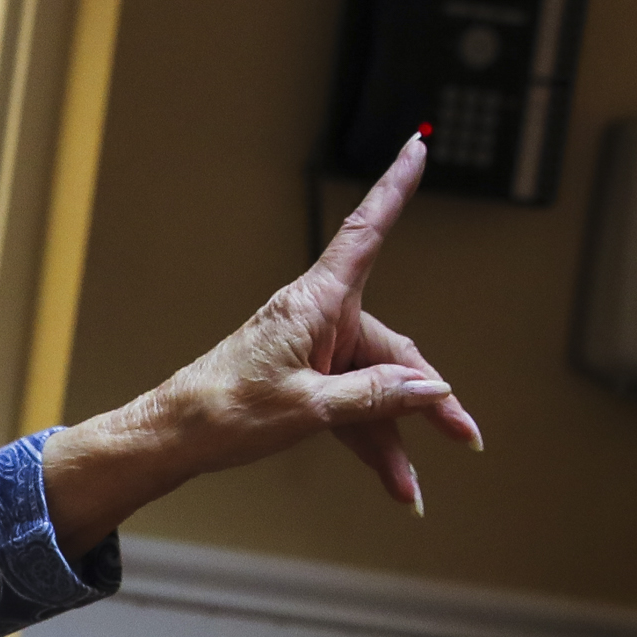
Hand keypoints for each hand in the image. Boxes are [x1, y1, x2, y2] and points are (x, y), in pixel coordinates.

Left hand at [41, 131, 482, 550]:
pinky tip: (392, 480)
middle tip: (465, 436)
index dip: (395, 188)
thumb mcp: (307, 408)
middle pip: (391, 352)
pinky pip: (349, 408)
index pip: (367, 232)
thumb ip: (373, 398)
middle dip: (426, 400)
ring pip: (372, 391)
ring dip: (395, 439)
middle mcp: (318, 320)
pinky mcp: (302, 382)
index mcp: (316, 303)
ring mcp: (312, 353)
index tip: (417, 147)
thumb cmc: (221, 411)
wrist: (170, 437)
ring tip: (412, 489)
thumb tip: (431, 389)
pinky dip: (368, 442)